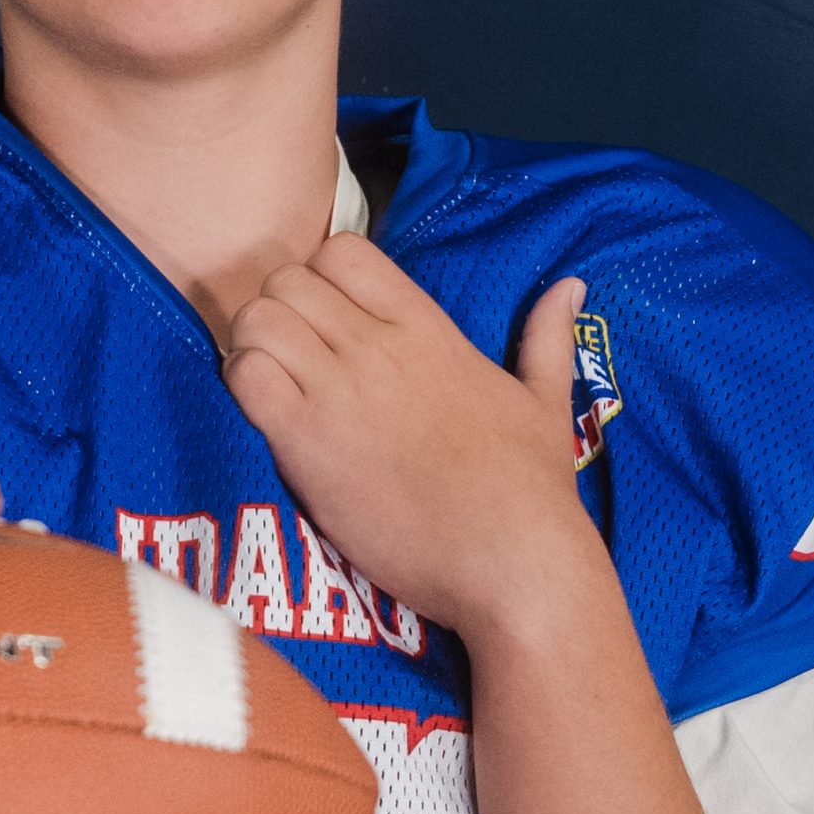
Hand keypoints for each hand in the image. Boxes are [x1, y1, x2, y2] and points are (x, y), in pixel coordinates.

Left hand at [220, 234, 592, 634]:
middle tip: (287, 362)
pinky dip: (241, 389)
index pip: (342, 250)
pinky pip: (246, 378)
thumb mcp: (546, 401)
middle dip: (275, 313)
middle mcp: (378, 347)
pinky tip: (267, 421)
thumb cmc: (532, 489)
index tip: (324, 323)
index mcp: (427, 329)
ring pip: (256, 319)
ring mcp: (341, 391)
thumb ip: (547, 339)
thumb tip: (571, 288)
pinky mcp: (309, 443)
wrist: (516, 563)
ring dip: (250, 347)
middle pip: (285, 279)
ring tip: (270, 389)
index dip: (317, 279)